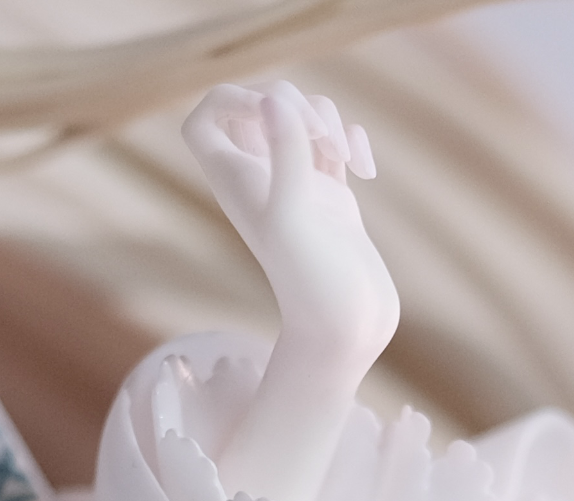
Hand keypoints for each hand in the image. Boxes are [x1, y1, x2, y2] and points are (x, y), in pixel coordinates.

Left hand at [183, 82, 398, 365]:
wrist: (347, 330)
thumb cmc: (315, 283)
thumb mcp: (296, 216)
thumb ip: (286, 156)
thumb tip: (275, 100)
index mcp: (236, 183)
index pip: (206, 120)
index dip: (232, 98)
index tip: (270, 112)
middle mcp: (262, 183)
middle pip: (259, 106)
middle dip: (295, 104)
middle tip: (317, 137)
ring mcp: (300, 189)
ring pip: (303, 121)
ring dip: (329, 121)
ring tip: (344, 158)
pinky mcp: (334, 199)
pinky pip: (336, 146)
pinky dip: (354, 142)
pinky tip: (367, 172)